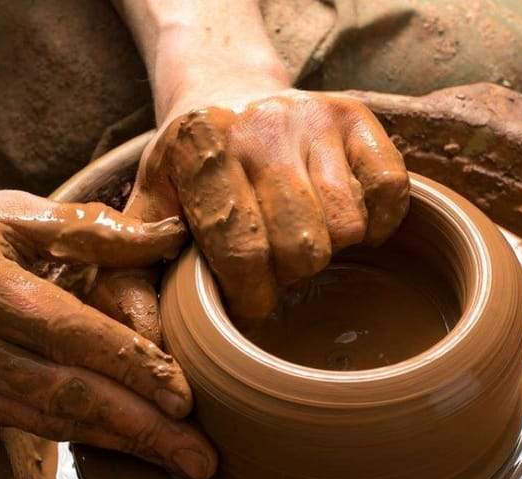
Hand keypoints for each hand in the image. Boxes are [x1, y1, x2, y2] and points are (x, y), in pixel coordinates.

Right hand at [0, 190, 215, 478]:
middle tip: (201, 459)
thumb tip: (167, 237)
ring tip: (175, 461)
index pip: (69, 333)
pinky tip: (119, 442)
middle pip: (66, 395)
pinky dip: (77, 434)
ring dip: (117, 443)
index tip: (184, 398)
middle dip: (140, 431)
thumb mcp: (2, 210)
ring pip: (49, 421)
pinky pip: (24, 424)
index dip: (130, 367)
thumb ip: (85, 229)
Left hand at [128, 89, 410, 321]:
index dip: (252, 296)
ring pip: (347, 226)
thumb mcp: (148, 212)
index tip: (249, 303)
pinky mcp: (356, 116)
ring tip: (301, 239)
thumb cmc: (188, 171)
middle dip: (289, 275)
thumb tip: (147, 341)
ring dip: (329, 250)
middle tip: (275, 268)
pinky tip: (345, 223)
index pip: (242, 252)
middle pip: (302, 246)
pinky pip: (390, 191)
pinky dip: (377, 222)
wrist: (226, 93)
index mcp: (199, 148)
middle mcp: (259, 124)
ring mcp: (313, 117)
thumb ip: (131, 275)